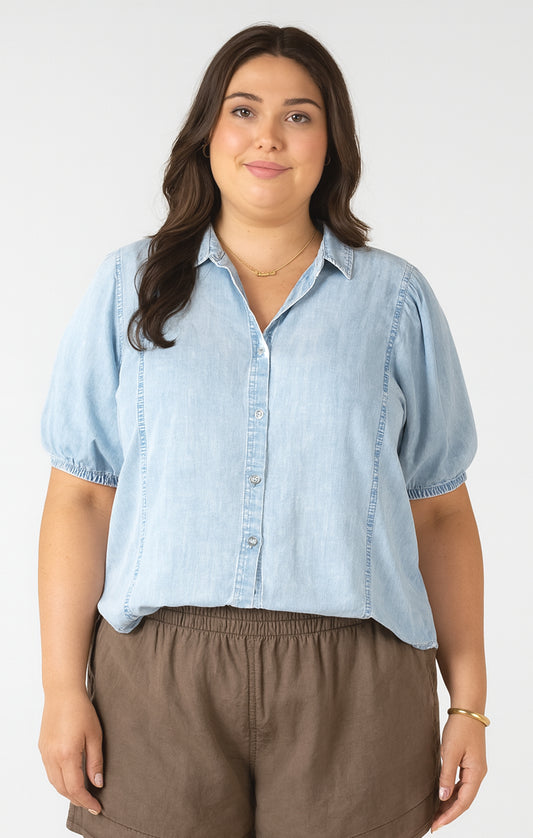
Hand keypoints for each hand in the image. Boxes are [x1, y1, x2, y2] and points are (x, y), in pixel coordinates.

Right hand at [39, 689, 103, 814]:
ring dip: (68, 792)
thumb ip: (95, 762)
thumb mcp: (95, 736)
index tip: (97, 807)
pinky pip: (50, 772)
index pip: (76, 788)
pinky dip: (60, 781)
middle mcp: (52, 757)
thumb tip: (97, 784)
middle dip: (78, 800)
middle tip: (92, 803)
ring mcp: (45, 753)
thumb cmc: (81, 710)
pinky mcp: (42, 748)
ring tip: (83, 794)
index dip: (86, 801)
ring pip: (54, 782)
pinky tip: (70, 779)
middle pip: (63, 789)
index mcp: (67, 755)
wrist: (62, 693)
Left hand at [431, 714, 486, 831]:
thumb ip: (446, 775)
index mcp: (476, 773)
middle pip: (464, 800)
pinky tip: (442, 796)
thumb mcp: (450, 751)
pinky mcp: (469, 762)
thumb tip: (443, 797)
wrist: (467, 709)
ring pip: (463, 793)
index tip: (436, 825)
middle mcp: (478, 773)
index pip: (463, 802)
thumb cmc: (459, 727)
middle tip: (433, 824)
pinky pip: (461, 784)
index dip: (449, 815)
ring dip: (450, 804)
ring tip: (435, 814)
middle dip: (449, 813)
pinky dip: (452, 792)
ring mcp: (474, 768)